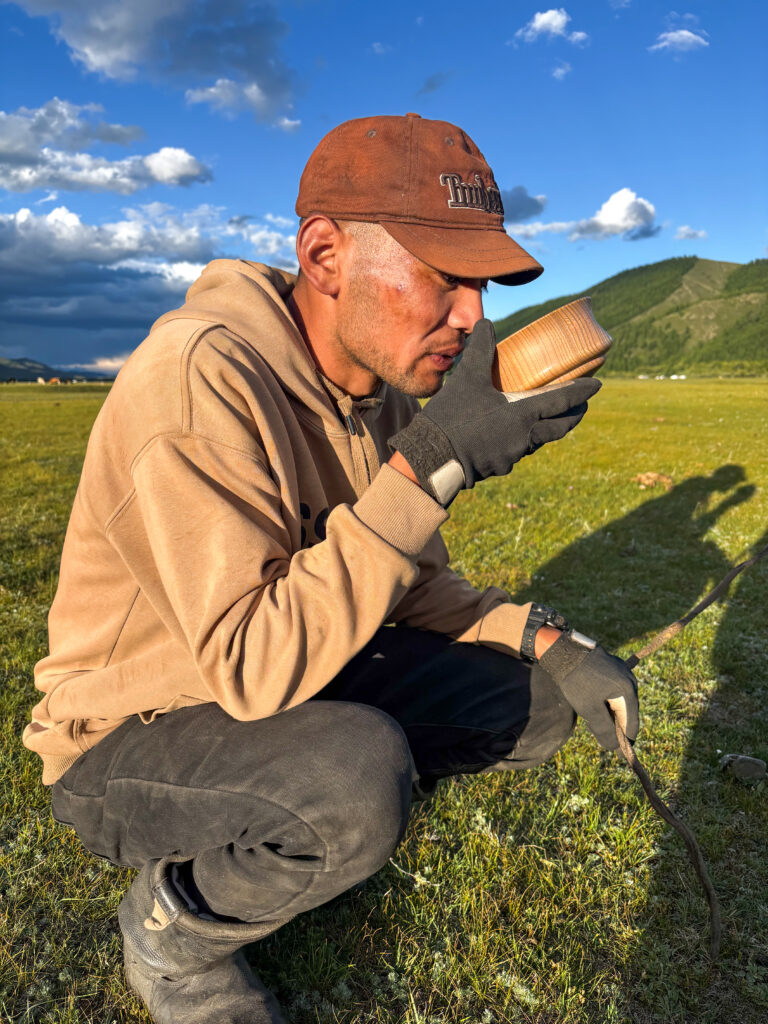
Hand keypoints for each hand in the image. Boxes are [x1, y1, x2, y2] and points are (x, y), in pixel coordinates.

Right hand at [388, 318, 600, 504]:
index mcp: (523, 415)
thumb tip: (486, 323)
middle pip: (560, 428)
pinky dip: (522, 442)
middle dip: (574, 416)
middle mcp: (525, 438)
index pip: (562, 401)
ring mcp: (513, 456)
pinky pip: (518, 453)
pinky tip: (512, 436)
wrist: (432, 457)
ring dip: (548, 430)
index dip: (582, 392)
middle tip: (581, 406)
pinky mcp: (499, 467)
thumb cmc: (452, 417)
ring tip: (547, 419)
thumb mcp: (466, 378)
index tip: (598, 385)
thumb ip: (479, 350)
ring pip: (540, 441)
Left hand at [539, 635, 638, 748]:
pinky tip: (592, 701)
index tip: (619, 755)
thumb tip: (615, 747)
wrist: (564, 651)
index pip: (632, 723)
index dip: (625, 741)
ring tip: (589, 714)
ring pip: (620, 702)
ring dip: (608, 713)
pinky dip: (606, 701)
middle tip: (594, 729)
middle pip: (627, 713)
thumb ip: (605, 730)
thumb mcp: (590, 710)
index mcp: (628, 690)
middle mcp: (630, 680)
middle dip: (613, 725)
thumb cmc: (576, 681)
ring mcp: (624, 672)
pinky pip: (616, 691)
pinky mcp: (615, 668)